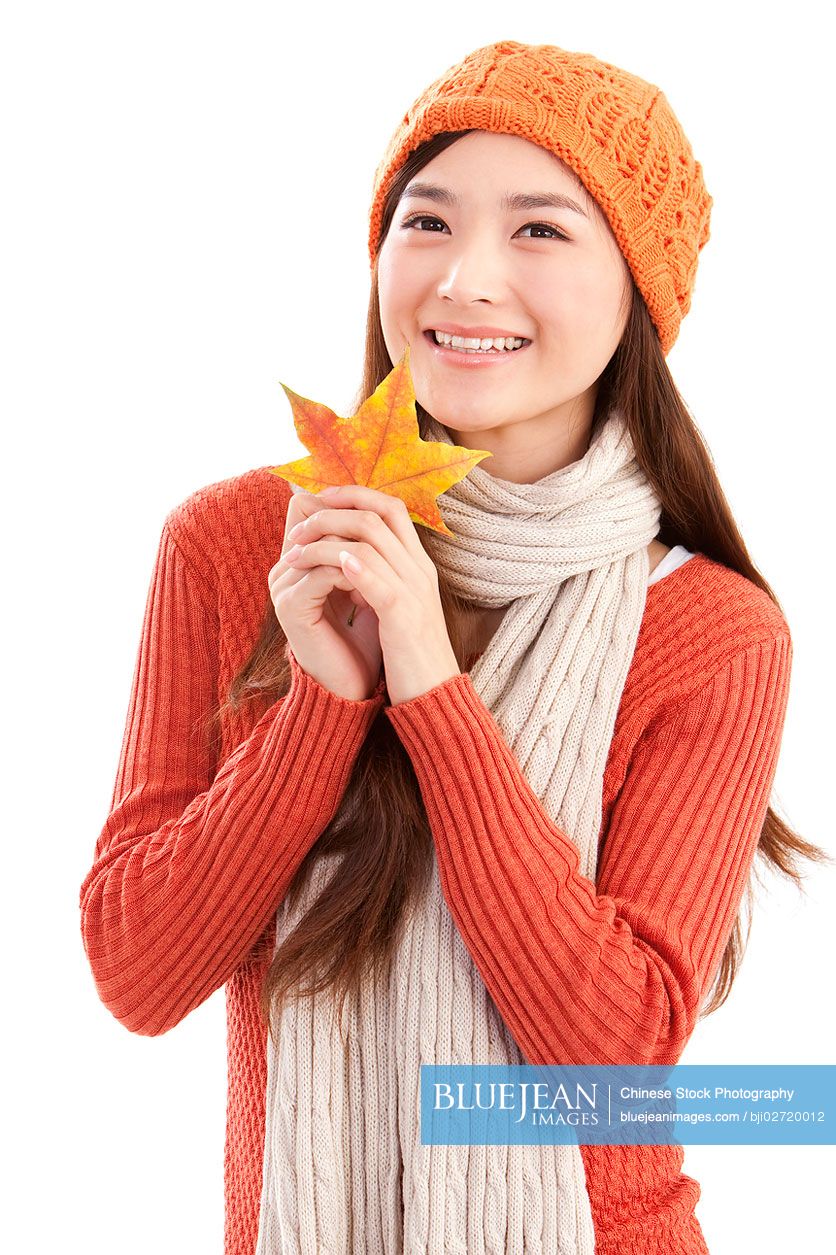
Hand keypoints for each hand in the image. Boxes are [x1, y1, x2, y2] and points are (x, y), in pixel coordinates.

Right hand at [268, 487, 382, 701]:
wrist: (351, 688)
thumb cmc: (361, 641)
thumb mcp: (363, 590)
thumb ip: (361, 556)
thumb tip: (378, 515)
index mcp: (297, 562)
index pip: (310, 509)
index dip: (346, 507)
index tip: (383, 523)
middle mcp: (283, 569)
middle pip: (316, 520)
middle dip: (356, 527)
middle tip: (388, 540)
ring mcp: (282, 587)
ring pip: (323, 544)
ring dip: (359, 551)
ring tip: (386, 565)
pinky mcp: (290, 606)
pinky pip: (323, 573)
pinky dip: (354, 574)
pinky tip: (374, 586)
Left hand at [279, 484, 461, 704]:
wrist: (435, 695)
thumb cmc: (411, 654)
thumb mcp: (396, 608)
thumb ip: (375, 578)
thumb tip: (343, 555)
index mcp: (418, 565)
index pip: (391, 507)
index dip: (354, 494)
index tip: (319, 501)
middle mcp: (419, 569)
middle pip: (377, 513)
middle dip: (332, 511)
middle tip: (298, 527)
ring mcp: (414, 590)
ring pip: (370, 540)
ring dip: (325, 540)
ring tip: (295, 553)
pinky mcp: (403, 617)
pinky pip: (378, 580)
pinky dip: (351, 567)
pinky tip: (328, 567)